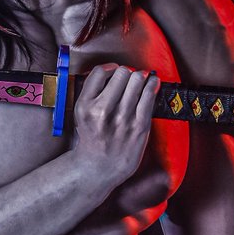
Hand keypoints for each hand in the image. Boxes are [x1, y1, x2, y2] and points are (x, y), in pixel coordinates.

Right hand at [72, 64, 160, 185]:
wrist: (100, 166)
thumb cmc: (92, 138)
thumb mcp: (80, 113)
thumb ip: (91, 91)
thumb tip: (112, 70)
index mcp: (85, 105)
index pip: (100, 72)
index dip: (110, 67)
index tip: (115, 71)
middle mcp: (102, 110)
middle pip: (121, 73)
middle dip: (127, 72)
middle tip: (129, 77)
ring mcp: (122, 118)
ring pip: (137, 80)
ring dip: (140, 76)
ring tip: (141, 78)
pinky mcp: (139, 125)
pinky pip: (149, 95)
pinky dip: (153, 84)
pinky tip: (153, 83)